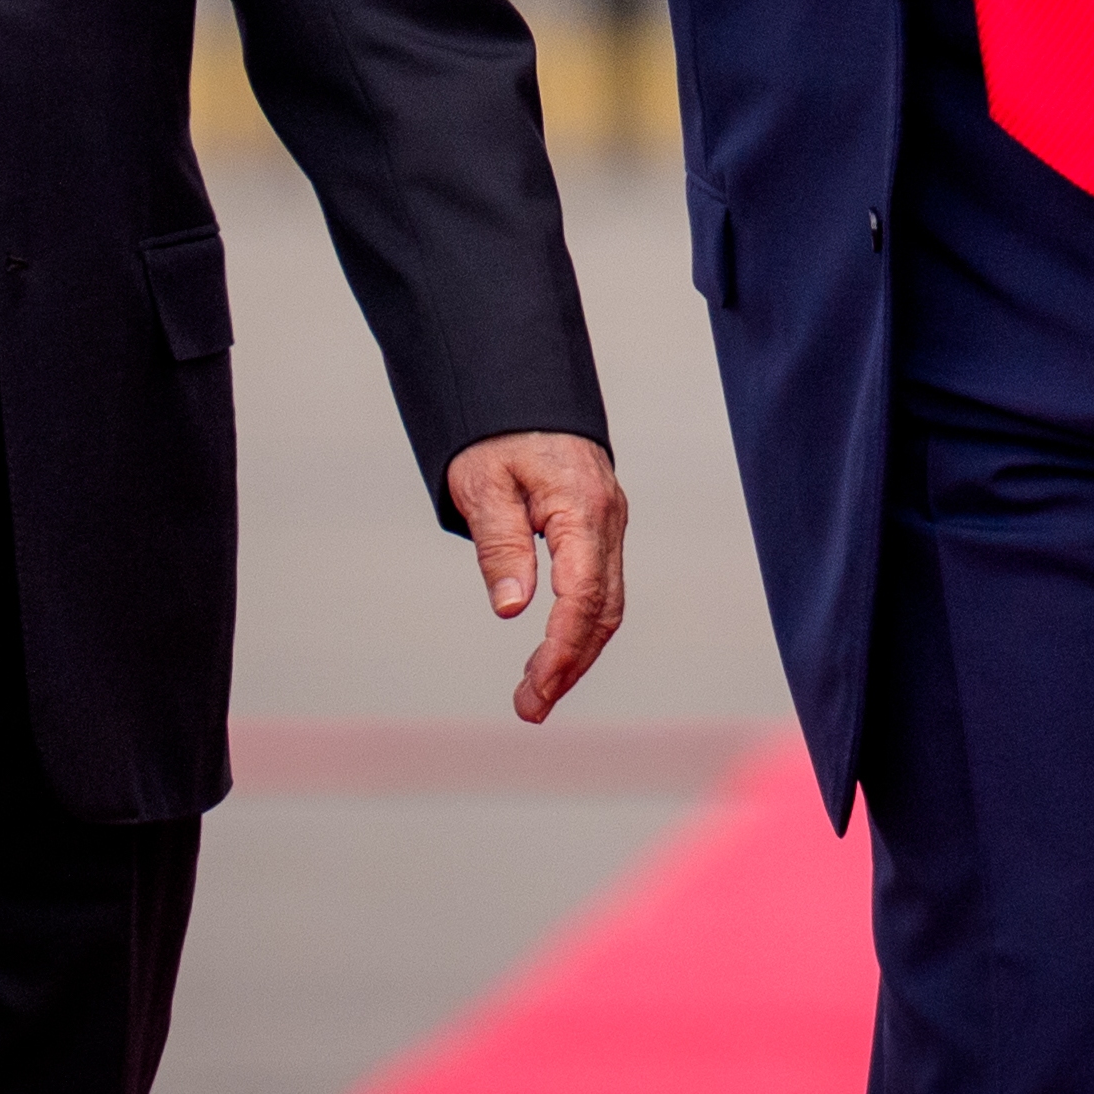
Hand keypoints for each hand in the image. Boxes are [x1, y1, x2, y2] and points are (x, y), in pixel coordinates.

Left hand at [443, 431, 626, 722]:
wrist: (520, 387)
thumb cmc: (495, 434)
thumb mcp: (483, 484)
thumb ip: (501, 545)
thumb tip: (511, 609)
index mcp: (582, 507)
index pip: (583, 595)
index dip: (563, 649)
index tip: (538, 689)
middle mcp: (608, 518)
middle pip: (603, 609)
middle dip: (571, 664)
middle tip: (530, 707)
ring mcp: (610, 523)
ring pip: (607, 603)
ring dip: (577, 652)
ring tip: (536, 693)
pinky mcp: (600, 528)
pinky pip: (601, 586)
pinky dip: (581, 626)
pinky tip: (553, 651)